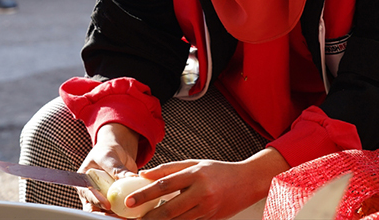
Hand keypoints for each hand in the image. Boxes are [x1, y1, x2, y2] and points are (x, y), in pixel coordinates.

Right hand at [77, 123, 140, 214]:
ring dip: (115, 216)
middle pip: (94, 209)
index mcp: (84, 181)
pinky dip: (125, 212)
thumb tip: (130, 177)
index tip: (108, 205)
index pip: (87, 194)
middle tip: (117, 217)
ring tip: (125, 218)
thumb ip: (116, 168)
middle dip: (104, 215)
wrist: (117, 153)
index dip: (96, 200)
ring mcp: (103, 198)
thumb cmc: (107, 151)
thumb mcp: (109, 157)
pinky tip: (134, 214)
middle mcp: (91, 193)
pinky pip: (119, 209)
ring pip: (106, 212)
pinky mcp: (115, 201)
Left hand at [127, 148, 288, 219]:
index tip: (130, 200)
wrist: (248, 182)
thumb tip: (144, 175)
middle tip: (135, 219)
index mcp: (195, 174)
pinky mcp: (212, 219)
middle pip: (170, 208)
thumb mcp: (194, 163)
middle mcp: (201, 192)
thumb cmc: (219, 170)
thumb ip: (168, 169)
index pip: (164, 185)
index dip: (145, 194)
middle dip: (150, 216)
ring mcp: (208, 208)